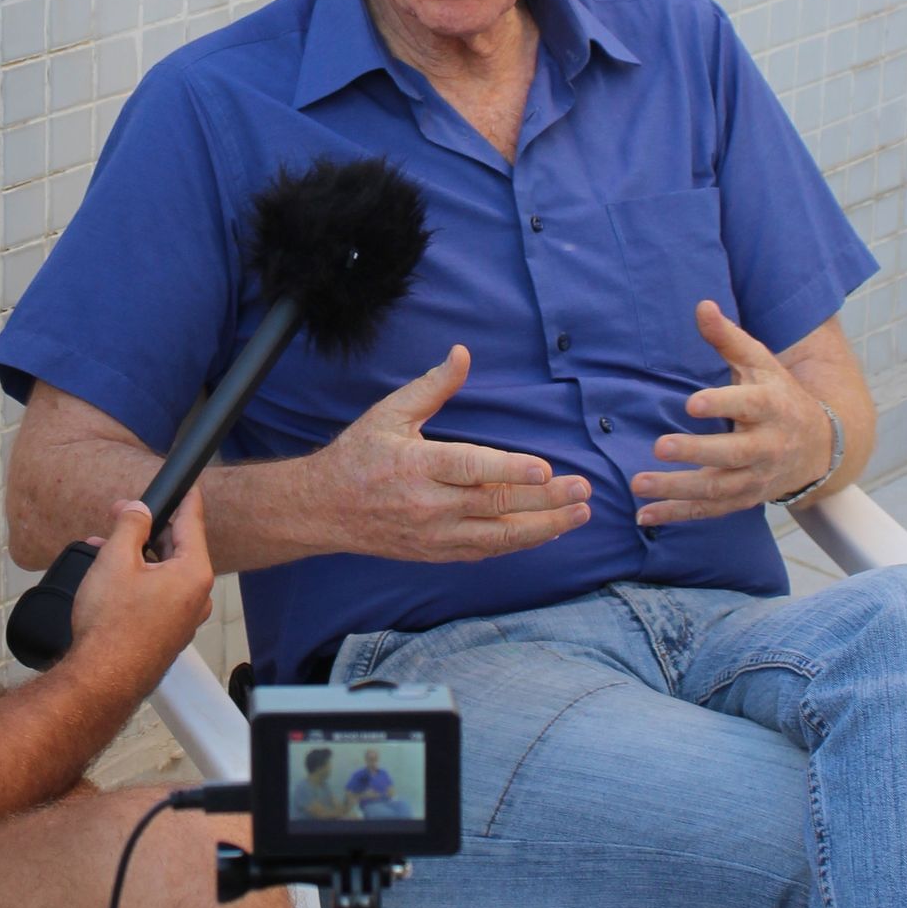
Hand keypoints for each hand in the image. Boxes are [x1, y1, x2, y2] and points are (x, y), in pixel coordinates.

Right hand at [68, 491, 214, 691]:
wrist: (102, 680)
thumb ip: (131, 525)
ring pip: (164, 572)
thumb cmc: (111, 625)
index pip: (192, 521)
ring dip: (137, 555)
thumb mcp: (116, 559)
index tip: (186, 483)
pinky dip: (139, 580)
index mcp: (194, 573)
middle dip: (147, 529)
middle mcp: (198, 596)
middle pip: (177, 547)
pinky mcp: (169, 633)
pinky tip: (111, 576)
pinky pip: (159, 594)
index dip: (184, 498)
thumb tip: (138, 509)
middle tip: (121, 514)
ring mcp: (185, 618)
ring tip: (104, 547)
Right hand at [308, 345, 591, 562]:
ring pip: (498, 536)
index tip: (546, 470)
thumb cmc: (358, 455)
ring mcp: (434, 534)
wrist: (323, 509)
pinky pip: (486, 551)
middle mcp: (428, 505)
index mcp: (416, 466)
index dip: (510, 470)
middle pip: (495, 505)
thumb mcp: (389, 413)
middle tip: (583, 489)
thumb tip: (462, 354)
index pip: (471, 469)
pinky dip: (519, 543)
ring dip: (543, 527)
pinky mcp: (436, 553)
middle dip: (545, 500)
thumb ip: (431, 386)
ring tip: (579, 514)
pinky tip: (547, 531)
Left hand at [632, 301, 833, 525]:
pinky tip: (644, 516)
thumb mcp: (760, 363)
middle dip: (697, 452)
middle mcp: (766, 445)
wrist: (821, 445)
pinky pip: (709, 510)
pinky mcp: (743, 499)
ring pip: (718, 487)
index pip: (748, 404)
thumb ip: (728, 338)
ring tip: (638, 484)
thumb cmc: (778, 395)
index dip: (722, 403)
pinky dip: (677, 514)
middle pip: (732, 452)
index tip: (691, 402)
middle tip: (660, 446)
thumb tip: (701, 305)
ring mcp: (755, 477)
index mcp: (771, 406)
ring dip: (677, 489)